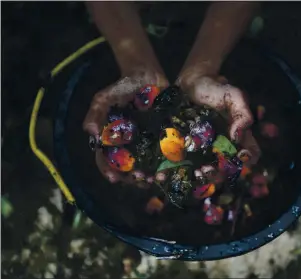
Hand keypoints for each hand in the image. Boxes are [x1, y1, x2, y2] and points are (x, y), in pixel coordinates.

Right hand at [83, 68, 168, 182]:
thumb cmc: (122, 87)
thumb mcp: (105, 98)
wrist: (146, 75)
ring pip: (145, 164)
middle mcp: (128, 144)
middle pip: (127, 167)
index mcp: (111, 139)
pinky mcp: (161, 136)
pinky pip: (163, 153)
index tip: (115, 178)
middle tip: (140, 180)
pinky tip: (169, 167)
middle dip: (133, 177)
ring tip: (155, 179)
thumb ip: (96, 113)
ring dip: (150, 174)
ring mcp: (145, 142)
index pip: (106, 159)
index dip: (109, 170)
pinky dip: (165, 162)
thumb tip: (91, 132)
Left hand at [177, 67, 260, 164]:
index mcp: (239, 136)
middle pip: (229, 168)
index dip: (249, 159)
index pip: (251, 154)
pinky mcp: (190, 149)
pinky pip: (193, 165)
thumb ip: (243, 114)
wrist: (189, 84)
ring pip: (212, 170)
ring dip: (208, 176)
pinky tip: (189, 170)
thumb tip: (237, 137)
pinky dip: (192, 171)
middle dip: (222, 172)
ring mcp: (207, 149)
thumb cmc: (215, 89)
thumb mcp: (234, 96)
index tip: (241, 156)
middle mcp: (225, 146)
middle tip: (211, 168)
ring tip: (199, 172)